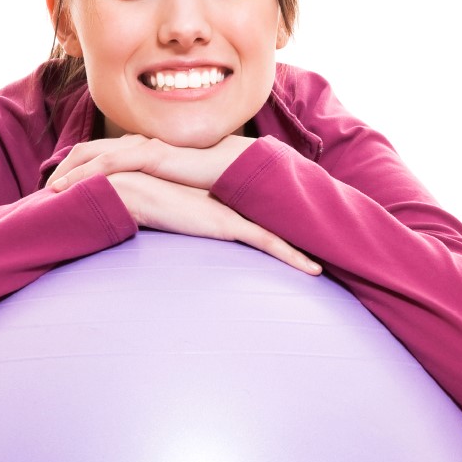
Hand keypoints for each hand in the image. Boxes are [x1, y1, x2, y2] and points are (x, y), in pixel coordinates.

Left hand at [47, 133, 253, 193]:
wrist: (237, 172)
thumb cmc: (211, 184)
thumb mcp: (176, 191)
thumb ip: (158, 195)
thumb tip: (144, 215)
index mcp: (144, 149)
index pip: (101, 154)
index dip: (77, 169)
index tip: (60, 189)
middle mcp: (140, 142)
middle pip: (88, 149)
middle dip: (64, 168)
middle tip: (45, 190)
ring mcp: (145, 146)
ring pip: (93, 153)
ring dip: (68, 171)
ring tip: (49, 190)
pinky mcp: (152, 153)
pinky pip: (110, 161)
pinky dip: (86, 173)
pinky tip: (70, 187)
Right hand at [106, 171, 320, 275]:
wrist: (134, 191)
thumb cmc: (144, 200)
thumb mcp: (169, 210)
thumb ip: (181, 214)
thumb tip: (177, 222)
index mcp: (222, 201)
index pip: (258, 213)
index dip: (281, 224)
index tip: (301, 237)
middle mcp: (233, 204)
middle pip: (273, 221)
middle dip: (300, 234)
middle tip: (327, 249)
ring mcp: (234, 213)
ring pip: (278, 234)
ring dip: (302, 251)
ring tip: (324, 268)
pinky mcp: (230, 224)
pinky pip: (269, 242)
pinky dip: (293, 257)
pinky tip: (313, 270)